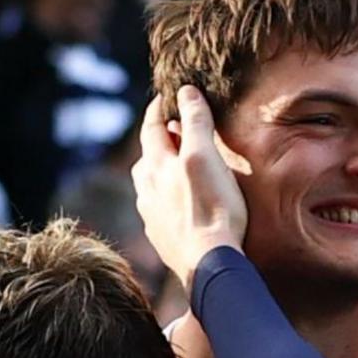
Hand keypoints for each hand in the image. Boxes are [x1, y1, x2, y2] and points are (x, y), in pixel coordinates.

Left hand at [132, 87, 249, 289]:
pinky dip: (167, 197)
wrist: (208, 265)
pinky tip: (180, 204)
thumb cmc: (211, 209)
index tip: (166, 96)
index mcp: (155, 165)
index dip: (158, 108)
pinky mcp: (160, 237)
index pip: (151, 127)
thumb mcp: (206, 157)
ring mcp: (151, 215)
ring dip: (162, 171)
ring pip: (150, 184)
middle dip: (159, 140)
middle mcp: (146, 189)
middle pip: (147, 156)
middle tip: (174, 131)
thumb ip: (194, 122)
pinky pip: (159, 208)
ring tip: (177, 168)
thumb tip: (186, 92)